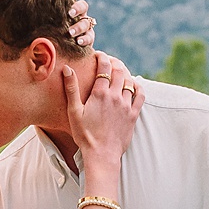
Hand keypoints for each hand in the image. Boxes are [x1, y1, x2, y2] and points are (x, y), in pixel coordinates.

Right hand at [65, 52, 142, 168]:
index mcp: (100, 94)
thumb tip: (67, 69)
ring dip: (125, 73)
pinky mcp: (133, 115)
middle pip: (119, 71)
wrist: (102, 154)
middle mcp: (115, 96)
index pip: (104, 67)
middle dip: (114, 62)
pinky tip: (134, 85)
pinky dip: (138, 86)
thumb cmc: (85, 135)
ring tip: (119, 72)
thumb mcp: (74, 112)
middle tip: (109, 61)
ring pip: (130, 81)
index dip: (102, 57)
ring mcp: (126, 105)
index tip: (99, 54)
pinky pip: (141, 95)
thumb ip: (71, 89)